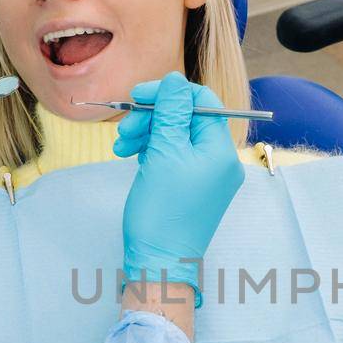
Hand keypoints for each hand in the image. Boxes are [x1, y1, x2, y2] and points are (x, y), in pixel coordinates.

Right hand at [114, 71, 244, 299]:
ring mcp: (207, 176)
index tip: (138, 96)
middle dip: (153, 117)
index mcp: (221, 150)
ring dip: (147, 134)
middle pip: (187, 118)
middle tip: (123, 128)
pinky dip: (152, 152)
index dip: (168, 93)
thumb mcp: (163, 152)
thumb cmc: (162, 211)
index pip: (202, 102)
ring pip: (176, 137)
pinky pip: (174, 157)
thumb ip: (170, 112)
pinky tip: (132, 157)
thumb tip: (175, 81)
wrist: (159, 262)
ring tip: (121, 147)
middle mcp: (220, 162)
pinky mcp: (192, 188)